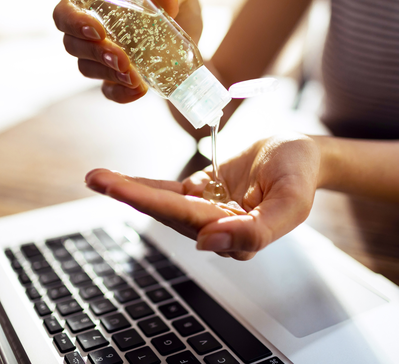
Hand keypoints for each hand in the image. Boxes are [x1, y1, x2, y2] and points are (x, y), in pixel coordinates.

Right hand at [52, 0, 202, 103]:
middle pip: (72, 43)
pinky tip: (139, 90)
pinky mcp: (116, 80)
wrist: (195, 38)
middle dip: (94, 53)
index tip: (97, 30)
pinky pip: (108, 91)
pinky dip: (121, 93)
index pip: (66, 11)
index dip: (73, 21)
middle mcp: (92, 29)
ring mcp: (102, 58)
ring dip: (107, 73)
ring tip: (134, 77)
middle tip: (121, 58)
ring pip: (86, 68)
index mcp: (96, 0)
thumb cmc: (177, 3)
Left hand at [85, 133, 321, 259]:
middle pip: (168, 211)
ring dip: (129, 189)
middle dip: (131, 195)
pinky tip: (116, 179)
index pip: (191, 220)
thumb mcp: (291, 202)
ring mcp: (205, 211)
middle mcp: (215, 228)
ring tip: (97, 177)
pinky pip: (167, 189)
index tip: (129, 192)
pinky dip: (142, 184)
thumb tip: (208, 243)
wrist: (301, 154)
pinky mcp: (199, 193)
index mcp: (237, 235)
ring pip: (162, 202)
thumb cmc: (300, 174)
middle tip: (99, 179)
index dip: (158, 204)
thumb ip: (256, 230)